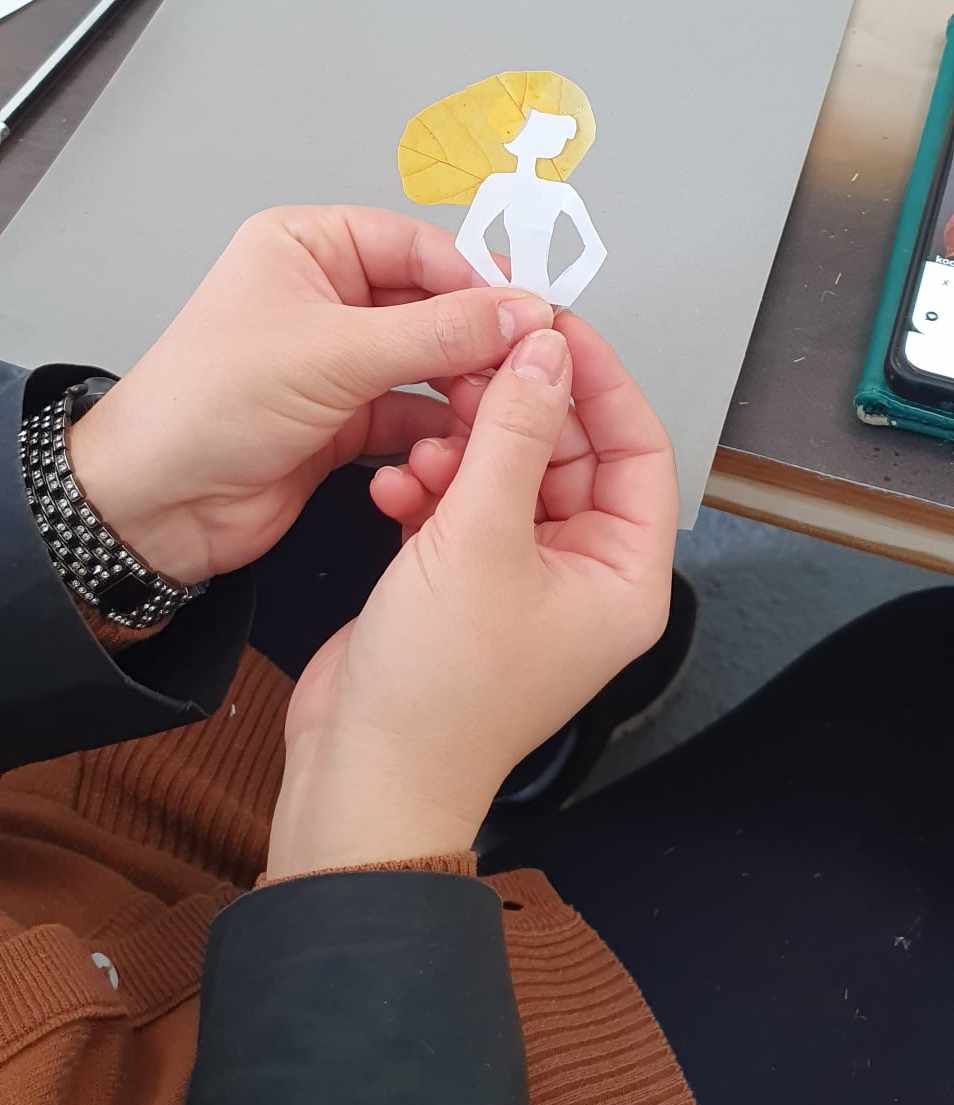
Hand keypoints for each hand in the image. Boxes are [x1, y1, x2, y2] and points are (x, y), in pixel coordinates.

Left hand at [69, 206, 552, 585]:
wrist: (154, 504)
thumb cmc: (214, 402)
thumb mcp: (334, 354)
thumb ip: (437, 333)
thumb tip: (525, 312)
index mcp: (307, 246)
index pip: (415, 245)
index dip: (475, 279)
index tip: (533, 315)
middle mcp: (324, 294)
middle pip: (429, 304)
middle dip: (477, 339)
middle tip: (531, 370)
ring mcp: (335, 359)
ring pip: (426, 362)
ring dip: (463, 388)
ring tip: (503, 413)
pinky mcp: (343, 418)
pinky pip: (410, 411)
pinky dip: (438, 429)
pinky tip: (465, 445)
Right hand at [267, 316, 677, 874]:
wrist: (361, 776)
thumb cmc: (440, 689)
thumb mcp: (481, 537)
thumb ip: (515, 432)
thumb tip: (547, 350)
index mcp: (624, 575)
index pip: (639, 449)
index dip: (599, 382)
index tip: (551, 327)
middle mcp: (583, 575)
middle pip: (567, 454)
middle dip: (515, 412)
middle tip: (468, 364)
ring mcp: (521, 579)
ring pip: (507, 475)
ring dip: (463, 450)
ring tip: (423, 449)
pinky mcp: (462, 582)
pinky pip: (461, 507)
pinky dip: (428, 489)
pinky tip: (393, 487)